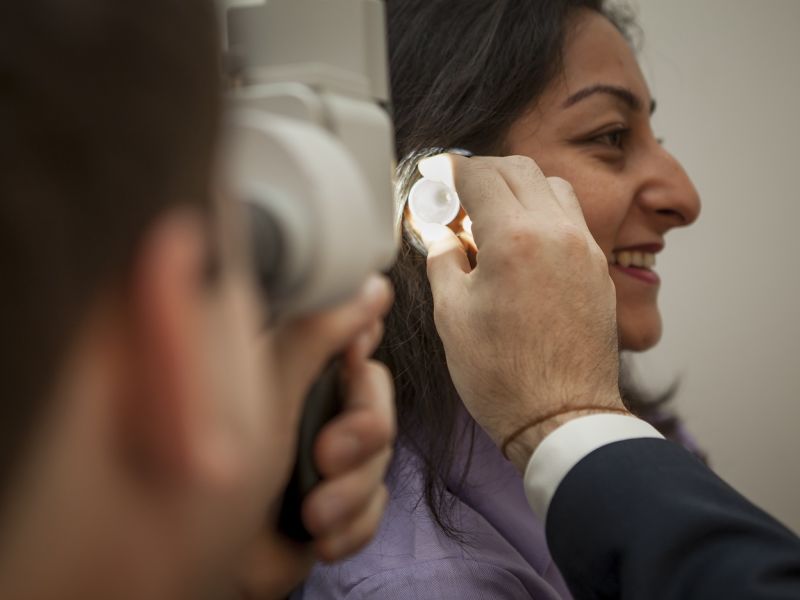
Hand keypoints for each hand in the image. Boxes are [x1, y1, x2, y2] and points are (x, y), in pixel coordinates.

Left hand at [235, 277, 394, 597]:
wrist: (200, 571)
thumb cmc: (210, 476)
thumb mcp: (265, 394)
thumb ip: (316, 336)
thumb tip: (366, 286)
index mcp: (288, 365)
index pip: (347, 329)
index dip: (361, 344)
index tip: (352, 360)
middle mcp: (309, 402)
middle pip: (377, 391)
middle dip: (364, 430)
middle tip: (326, 453)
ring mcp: (324, 453)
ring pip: (385, 451)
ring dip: (353, 489)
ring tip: (313, 514)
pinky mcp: (337, 501)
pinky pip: (379, 502)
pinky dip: (355, 524)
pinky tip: (320, 537)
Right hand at [417, 154, 624, 471]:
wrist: (561, 417)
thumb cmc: (502, 376)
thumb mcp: (451, 315)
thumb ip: (442, 259)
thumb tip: (441, 234)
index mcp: (515, 238)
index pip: (480, 174)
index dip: (450, 171)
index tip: (436, 177)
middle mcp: (557, 232)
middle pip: (518, 169)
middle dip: (482, 173)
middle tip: (456, 198)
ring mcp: (585, 249)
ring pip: (552, 186)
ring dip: (518, 188)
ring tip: (492, 221)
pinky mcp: (598, 271)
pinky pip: (571, 219)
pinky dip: (543, 213)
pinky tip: (522, 245)